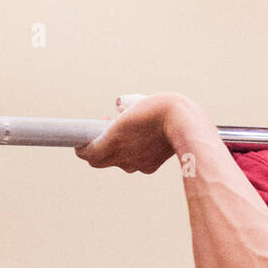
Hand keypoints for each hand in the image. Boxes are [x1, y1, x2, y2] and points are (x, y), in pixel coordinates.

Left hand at [75, 92, 192, 173]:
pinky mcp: (151, 167)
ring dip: (117, 151)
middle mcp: (122, 157)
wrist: (186, 124)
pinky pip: (136, 163)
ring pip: (119, 161)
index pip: (87, 154)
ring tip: (126, 134)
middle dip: (98, 149)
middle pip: (99, 162)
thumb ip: (124, 105)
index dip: (82, 149)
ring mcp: (137, 164)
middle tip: (102, 133)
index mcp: (112, 141)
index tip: (81, 141)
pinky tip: (142, 141)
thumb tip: (120, 105)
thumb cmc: (160, 109)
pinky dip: (135, 154)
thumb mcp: (136, 100)